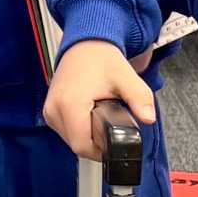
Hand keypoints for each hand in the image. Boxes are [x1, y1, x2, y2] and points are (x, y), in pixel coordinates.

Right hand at [43, 39, 157, 159]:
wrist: (84, 45)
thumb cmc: (101, 59)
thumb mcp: (125, 76)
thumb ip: (139, 98)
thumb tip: (148, 118)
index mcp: (70, 104)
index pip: (82, 145)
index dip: (101, 150)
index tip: (114, 142)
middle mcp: (54, 109)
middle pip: (76, 144)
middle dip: (96, 142)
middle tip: (111, 125)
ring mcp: (49, 111)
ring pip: (70, 140)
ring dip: (87, 136)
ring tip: (100, 118)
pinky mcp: (49, 111)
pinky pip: (65, 131)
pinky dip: (79, 129)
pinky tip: (89, 116)